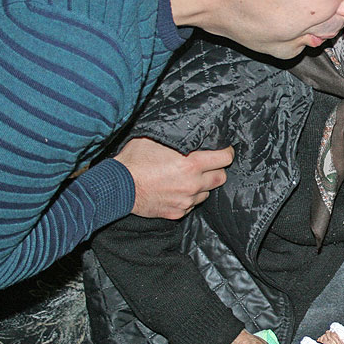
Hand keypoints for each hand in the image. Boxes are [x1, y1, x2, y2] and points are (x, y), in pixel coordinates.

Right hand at [114, 137, 234, 218]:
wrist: (117, 187)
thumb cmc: (134, 161)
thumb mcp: (155, 139)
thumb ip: (177, 138)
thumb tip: (189, 130)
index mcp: (192, 164)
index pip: (224, 159)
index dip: (226, 152)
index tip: (223, 150)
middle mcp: (193, 184)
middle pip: (221, 178)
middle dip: (216, 170)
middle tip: (207, 165)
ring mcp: (186, 201)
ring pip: (206, 193)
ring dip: (202, 185)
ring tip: (188, 178)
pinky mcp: (178, 213)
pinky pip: (191, 205)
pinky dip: (188, 198)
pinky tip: (177, 190)